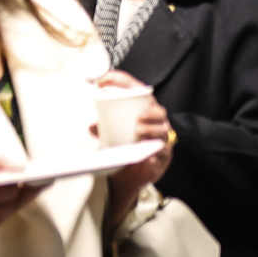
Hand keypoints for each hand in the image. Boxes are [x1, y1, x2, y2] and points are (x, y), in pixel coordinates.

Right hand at [0, 159, 47, 243]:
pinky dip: (10, 205)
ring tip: (36, 184)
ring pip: (11, 210)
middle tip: (42, 177)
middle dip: (25, 188)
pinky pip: (4, 216)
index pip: (8, 190)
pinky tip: (18, 196)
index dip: (26, 183)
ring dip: (20, 197)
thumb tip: (18, 165)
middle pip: (13, 201)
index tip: (45, 176)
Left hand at [94, 71, 172, 220]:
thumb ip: (102, 131)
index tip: (106, 79)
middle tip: (137, 115)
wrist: (130, 178)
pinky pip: (164, 150)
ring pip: (163, 128)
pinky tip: (148, 151)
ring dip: (151, 128)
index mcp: (143, 114)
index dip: (124, 81)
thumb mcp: (109, 139)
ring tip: (138, 131)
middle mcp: (155, 124)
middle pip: (158, 109)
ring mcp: (162, 139)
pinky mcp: (164, 155)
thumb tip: (93, 126)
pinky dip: (156, 149)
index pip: (138, 92)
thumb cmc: (124, 152)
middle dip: (149, 109)